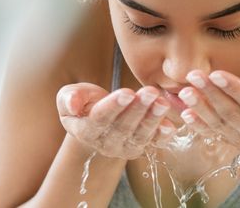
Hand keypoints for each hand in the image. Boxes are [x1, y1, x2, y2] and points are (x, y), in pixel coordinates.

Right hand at [56, 83, 176, 158]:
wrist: (97, 118)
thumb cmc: (83, 102)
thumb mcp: (69, 95)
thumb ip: (68, 98)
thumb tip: (71, 104)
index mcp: (86, 130)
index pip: (100, 119)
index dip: (114, 106)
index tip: (127, 93)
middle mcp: (106, 143)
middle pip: (123, 127)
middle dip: (138, 109)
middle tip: (150, 92)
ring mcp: (125, 147)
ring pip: (140, 135)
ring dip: (153, 119)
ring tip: (162, 102)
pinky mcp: (142, 146)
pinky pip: (154, 143)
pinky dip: (162, 135)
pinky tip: (170, 125)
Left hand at [177, 70, 239, 147]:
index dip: (234, 89)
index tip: (216, 74)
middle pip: (232, 114)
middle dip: (211, 95)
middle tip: (194, 76)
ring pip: (218, 124)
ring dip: (199, 108)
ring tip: (184, 92)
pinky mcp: (230, 137)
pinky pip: (210, 132)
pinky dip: (196, 123)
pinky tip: (183, 112)